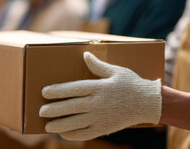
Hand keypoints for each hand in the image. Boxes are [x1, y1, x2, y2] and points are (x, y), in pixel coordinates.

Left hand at [39, 52, 161, 140]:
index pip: (73, 89)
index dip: (58, 90)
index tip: (44, 92)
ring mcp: (100, 117)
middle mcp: (97, 103)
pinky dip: (73, 134)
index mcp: (99, 87)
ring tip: (47, 125)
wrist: (149, 103)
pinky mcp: (105, 128)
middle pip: (71, 106)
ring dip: (60, 124)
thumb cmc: (132, 84)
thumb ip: (98, 65)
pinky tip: (63, 133)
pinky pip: (85, 133)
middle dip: (54, 109)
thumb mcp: (116, 71)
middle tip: (41, 111)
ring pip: (75, 122)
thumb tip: (85, 55)